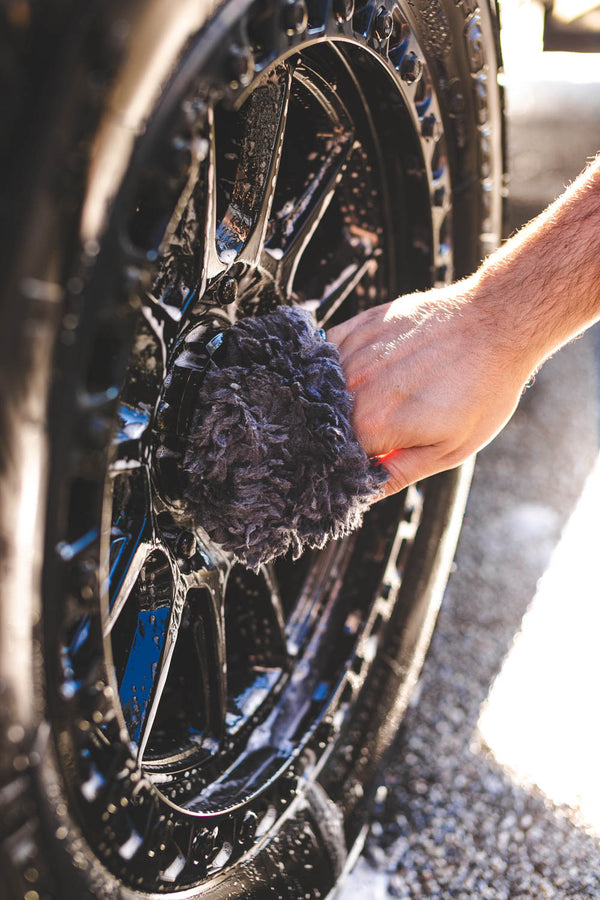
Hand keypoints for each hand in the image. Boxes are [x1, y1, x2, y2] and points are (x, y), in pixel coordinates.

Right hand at [328, 284, 529, 496]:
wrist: (499, 324)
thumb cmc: (484, 387)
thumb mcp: (450, 450)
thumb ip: (399, 474)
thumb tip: (366, 494)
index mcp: (373, 424)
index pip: (340, 458)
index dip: (354, 466)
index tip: (374, 461)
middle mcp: (353, 387)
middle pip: (330, 425)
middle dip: (347, 435)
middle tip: (384, 429)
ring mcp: (352, 353)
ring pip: (324, 390)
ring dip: (341, 402)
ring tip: (384, 398)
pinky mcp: (357, 327)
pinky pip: (326, 354)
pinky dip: (334, 370)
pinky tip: (366, 371)